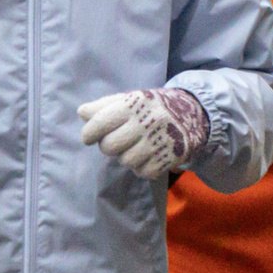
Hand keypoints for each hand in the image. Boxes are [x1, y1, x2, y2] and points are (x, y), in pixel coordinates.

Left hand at [78, 89, 208, 178]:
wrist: (191, 114)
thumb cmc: (151, 107)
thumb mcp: (130, 100)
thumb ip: (104, 105)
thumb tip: (82, 112)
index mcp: (134, 104)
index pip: (102, 121)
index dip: (89, 132)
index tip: (88, 138)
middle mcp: (146, 122)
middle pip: (110, 146)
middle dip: (108, 146)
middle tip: (116, 141)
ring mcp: (159, 141)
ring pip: (125, 161)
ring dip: (125, 156)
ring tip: (134, 147)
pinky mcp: (169, 158)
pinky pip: (142, 172)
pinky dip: (141, 167)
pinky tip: (147, 155)